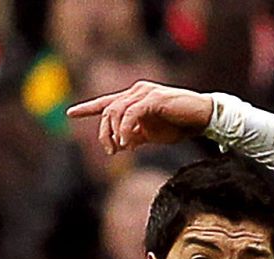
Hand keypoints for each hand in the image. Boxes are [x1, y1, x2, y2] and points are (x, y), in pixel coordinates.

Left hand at [67, 81, 214, 155]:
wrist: (203, 118)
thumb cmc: (180, 124)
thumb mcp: (152, 135)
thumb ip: (135, 137)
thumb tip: (120, 146)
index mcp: (133, 98)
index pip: (106, 102)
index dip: (87, 108)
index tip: (70, 113)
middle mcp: (136, 91)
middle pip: (108, 110)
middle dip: (104, 133)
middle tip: (111, 152)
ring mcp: (144, 92)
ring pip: (116, 112)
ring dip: (114, 134)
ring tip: (121, 149)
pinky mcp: (153, 98)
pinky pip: (131, 114)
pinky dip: (126, 130)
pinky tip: (129, 143)